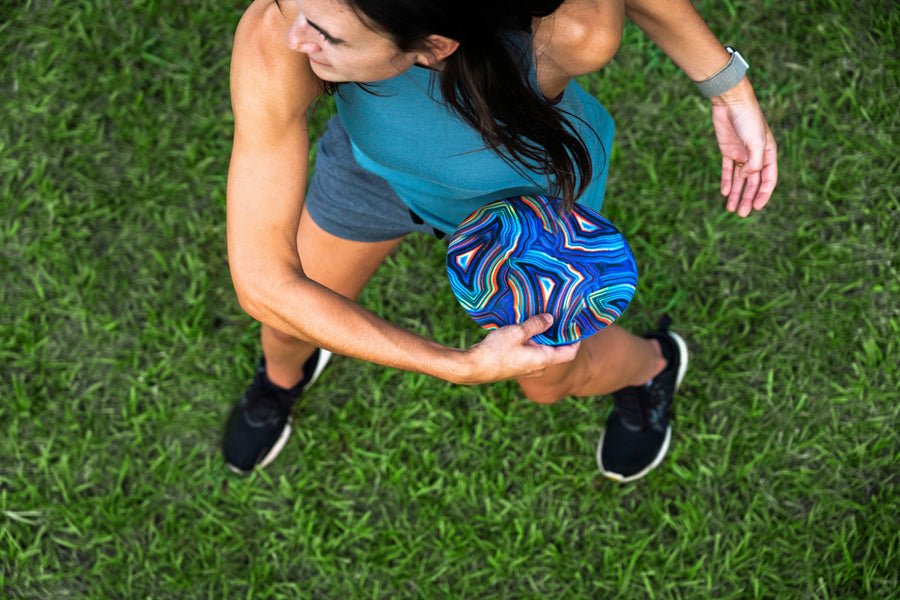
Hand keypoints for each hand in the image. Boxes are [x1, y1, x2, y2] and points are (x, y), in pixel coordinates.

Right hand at [456, 314, 579, 384]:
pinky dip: (531, 344)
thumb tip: (550, 318)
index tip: (576, 328)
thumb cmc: (495, 351)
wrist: (474, 368)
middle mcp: (538, 367)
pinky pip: (530, 355)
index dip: (575, 341)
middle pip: (555, 352)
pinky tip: (522, 333)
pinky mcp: (516, 368)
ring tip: (537, 322)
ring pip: (541, 352)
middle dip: (556, 336)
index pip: (569, 353)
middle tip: (556, 319)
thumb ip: (535, 324)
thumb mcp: (517, 332)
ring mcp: (527, 369)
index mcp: (543, 359)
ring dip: (541, 339)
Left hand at [711, 79, 777, 216]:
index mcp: (768, 153)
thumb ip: (754, 162)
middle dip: (748, 198)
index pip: (769, 179)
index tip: (757, 207)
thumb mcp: (756, 142)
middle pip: (752, 183)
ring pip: (739, 179)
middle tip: (741, 214)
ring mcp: (741, 153)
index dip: (764, 194)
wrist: (730, 102)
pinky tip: (724, 193)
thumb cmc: (748, 119)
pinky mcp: (727, 150)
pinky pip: (727, 170)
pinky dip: (726, 181)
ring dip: (736, 194)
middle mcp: (755, 155)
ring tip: (730, 209)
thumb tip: (746, 178)